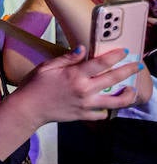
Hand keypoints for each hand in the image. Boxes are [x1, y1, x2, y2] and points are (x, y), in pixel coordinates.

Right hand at [14, 46, 143, 124]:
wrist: (27, 109)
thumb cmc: (34, 86)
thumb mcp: (47, 67)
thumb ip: (67, 58)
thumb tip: (82, 48)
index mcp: (75, 75)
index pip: (102, 63)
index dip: (115, 56)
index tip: (124, 51)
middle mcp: (84, 90)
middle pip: (113, 78)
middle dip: (128, 70)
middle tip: (137, 65)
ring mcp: (86, 104)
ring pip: (115, 101)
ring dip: (126, 95)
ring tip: (130, 90)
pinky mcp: (83, 115)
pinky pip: (102, 114)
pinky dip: (106, 109)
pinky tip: (107, 104)